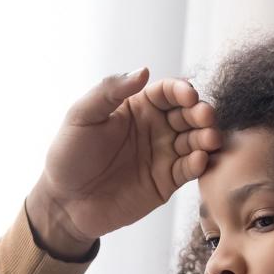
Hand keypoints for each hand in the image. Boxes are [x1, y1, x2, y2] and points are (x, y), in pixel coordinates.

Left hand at [28, 70, 220, 257]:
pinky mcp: (166, 182)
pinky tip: (199, 160)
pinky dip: (198, 164)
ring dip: (206, 138)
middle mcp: (155, 128)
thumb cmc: (68, 156)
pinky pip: (188, 170)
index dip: (181, 90)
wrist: (64, 203)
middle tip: (204, 117)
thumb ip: (109, 91)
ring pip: (195, 141)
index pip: (168, 92)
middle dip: (201, 113)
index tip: (188, 96)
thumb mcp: (81, 116)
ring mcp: (163, 155)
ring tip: (209, 139)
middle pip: (188, 114)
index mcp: (137, 107)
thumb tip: (143, 70)